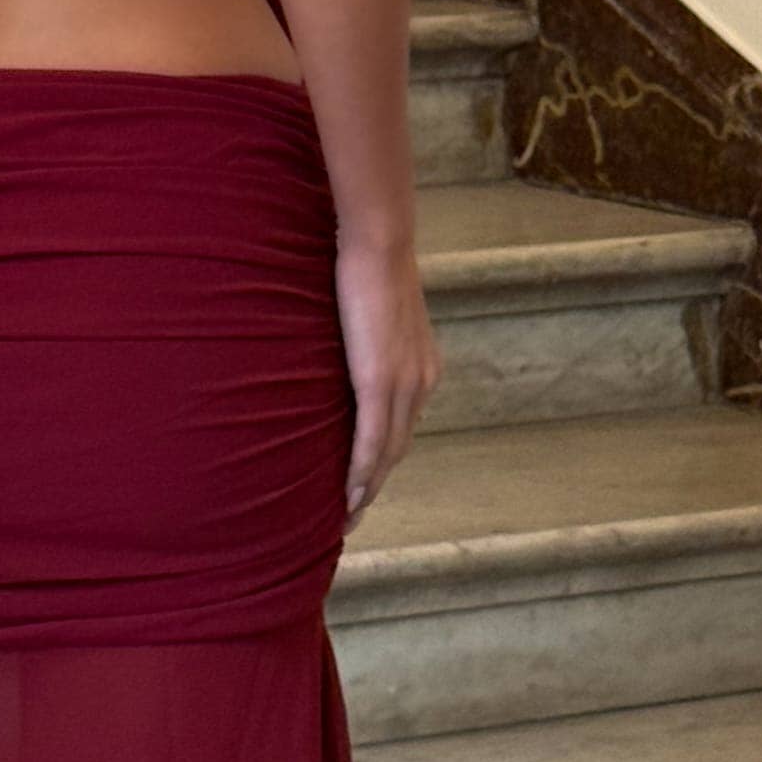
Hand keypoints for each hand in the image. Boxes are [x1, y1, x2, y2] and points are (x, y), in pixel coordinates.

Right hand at [335, 231, 437, 526]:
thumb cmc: (367, 268)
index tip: (365, 486)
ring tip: (346, 516)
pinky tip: (349, 495)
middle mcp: (420, 384)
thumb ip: (364, 341)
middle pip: (397, 450)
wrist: (379, 244)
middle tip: (351, 516)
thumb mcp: (372, 313)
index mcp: (421, 370)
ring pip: (386, 454)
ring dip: (367, 489)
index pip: (401, 428)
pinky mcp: (379, 383)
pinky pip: (370, 441)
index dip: (383, 462)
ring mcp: (403, 386)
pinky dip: (361, 473)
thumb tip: (340, 350)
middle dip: (375, 487)